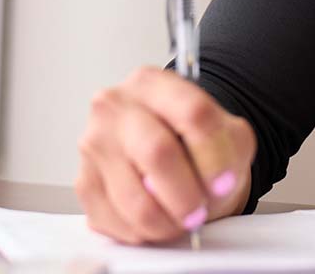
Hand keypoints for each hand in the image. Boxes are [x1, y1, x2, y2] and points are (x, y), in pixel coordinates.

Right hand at [76, 66, 255, 244]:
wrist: (167, 150)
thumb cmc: (193, 139)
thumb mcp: (226, 132)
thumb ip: (230, 148)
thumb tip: (217, 183)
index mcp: (154, 82)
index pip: (192, 113)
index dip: (214, 154)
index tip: (225, 182)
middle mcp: (116, 106)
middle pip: (156, 152)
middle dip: (186, 194)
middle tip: (200, 212)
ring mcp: (94, 145)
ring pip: (133, 197)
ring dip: (167, 222)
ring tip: (183, 221)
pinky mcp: (84, 184)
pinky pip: (116, 221)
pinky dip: (145, 233)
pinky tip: (159, 222)